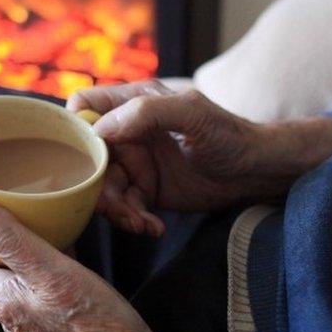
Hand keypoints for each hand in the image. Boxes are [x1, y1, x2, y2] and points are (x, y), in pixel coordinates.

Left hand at [0, 199, 192, 331]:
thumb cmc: (97, 330)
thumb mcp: (51, 274)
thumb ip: (10, 242)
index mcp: (3, 302)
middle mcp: (14, 316)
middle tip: (8, 210)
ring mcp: (37, 324)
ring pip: (16, 280)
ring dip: (22, 250)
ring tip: (39, 222)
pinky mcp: (61, 327)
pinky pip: (43, 289)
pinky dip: (48, 264)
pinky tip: (69, 251)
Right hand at [68, 80, 331, 234]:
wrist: (257, 172)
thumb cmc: (229, 133)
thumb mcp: (191, 113)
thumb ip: (146, 112)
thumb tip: (100, 129)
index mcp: (131, 102)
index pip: (83, 107)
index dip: (73, 130)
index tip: (80, 157)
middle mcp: (127, 132)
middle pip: (88, 158)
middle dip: (97, 187)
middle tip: (117, 207)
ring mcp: (136, 163)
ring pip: (103, 188)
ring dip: (118, 211)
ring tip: (142, 224)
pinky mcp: (146, 190)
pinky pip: (125, 208)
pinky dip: (134, 221)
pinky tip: (154, 228)